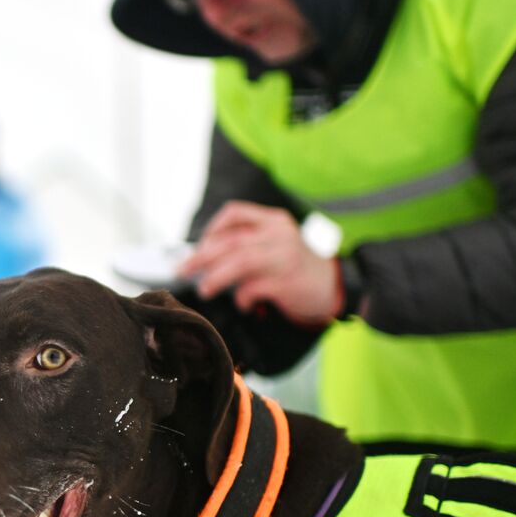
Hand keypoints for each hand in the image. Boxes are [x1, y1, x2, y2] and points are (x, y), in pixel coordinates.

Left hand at [177, 201, 340, 326]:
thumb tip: (202, 257)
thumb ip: (246, 244)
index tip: (198, 247)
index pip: (234, 213)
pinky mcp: (288, 281)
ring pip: (239, 262)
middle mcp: (279, 234)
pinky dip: (242, 297)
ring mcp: (284, 256)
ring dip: (216, 277)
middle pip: (230, 241)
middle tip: (182, 271)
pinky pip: (253, 288)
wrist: (333, 286)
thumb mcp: (275, 244)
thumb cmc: (294, 267)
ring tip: (204, 290)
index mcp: (273, 220)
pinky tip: (243, 304)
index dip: (211, 229)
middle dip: (201, 257)